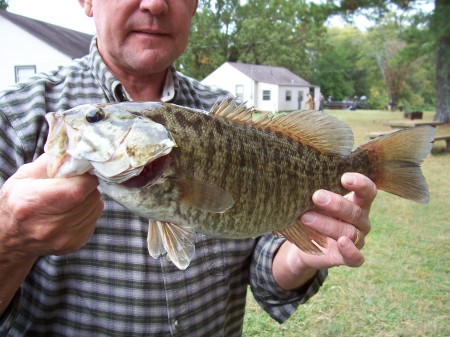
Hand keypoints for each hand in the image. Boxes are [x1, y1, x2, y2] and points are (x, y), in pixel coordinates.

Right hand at [0, 154, 103, 260]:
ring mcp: (63, 238)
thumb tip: (75, 149)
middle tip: (77, 183)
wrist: (10, 237)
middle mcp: (48, 225)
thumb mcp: (24, 176)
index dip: (85, 177)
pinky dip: (89, 211)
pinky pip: (94, 219)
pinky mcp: (74, 244)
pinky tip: (73, 210)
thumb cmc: (17, 201)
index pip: (77, 189)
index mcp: (32, 203)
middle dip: (88, 186)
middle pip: (90, 198)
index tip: (82, 171)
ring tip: (73, 197)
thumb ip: (50, 161)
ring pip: (96, 207)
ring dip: (90, 198)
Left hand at [273, 173, 376, 289]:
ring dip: (327, 224)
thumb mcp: (314, 201)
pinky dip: (350, 250)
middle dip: (336, 204)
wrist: (304, 242)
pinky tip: (341, 242)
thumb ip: (315, 191)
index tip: (344, 178)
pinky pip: (356, 257)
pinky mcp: (349, 258)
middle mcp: (360, 221)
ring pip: (349, 232)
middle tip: (316, 196)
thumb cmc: (313, 212)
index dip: (360, 184)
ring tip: (306, 217)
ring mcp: (357, 240)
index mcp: (356, 202)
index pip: (367, 191)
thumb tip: (299, 179)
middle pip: (355, 212)